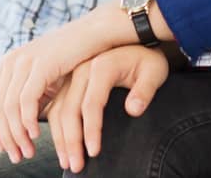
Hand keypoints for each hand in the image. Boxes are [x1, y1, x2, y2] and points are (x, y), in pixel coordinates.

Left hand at [0, 9, 131, 163]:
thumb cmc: (72, 57)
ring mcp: (24, 61)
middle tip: (17, 157)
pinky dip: (28, 121)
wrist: (95, 32)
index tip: (4, 150)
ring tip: (28, 151)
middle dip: (4, 137)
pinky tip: (37, 135)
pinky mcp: (41, 65)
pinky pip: (26, 100)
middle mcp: (10, 61)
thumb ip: (26, 91)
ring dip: (17, 134)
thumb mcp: (43, 74)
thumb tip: (15, 122)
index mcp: (8, 64)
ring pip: (9, 108)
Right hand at [46, 46, 168, 172]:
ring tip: (68, 163)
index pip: (91, 103)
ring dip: (60, 140)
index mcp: (101, 65)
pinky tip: (63, 149)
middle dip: (72, 141)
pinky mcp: (67, 85)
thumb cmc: (148, 61)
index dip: (91, 129)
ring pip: (58, 111)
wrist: (138, 44)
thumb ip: (145, 90)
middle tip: (77, 167)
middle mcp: (81, 70)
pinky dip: (57, 131)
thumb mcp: (154, 71)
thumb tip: (134, 110)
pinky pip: (55, 109)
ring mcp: (71, 77)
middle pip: (69, 110)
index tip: (95, 152)